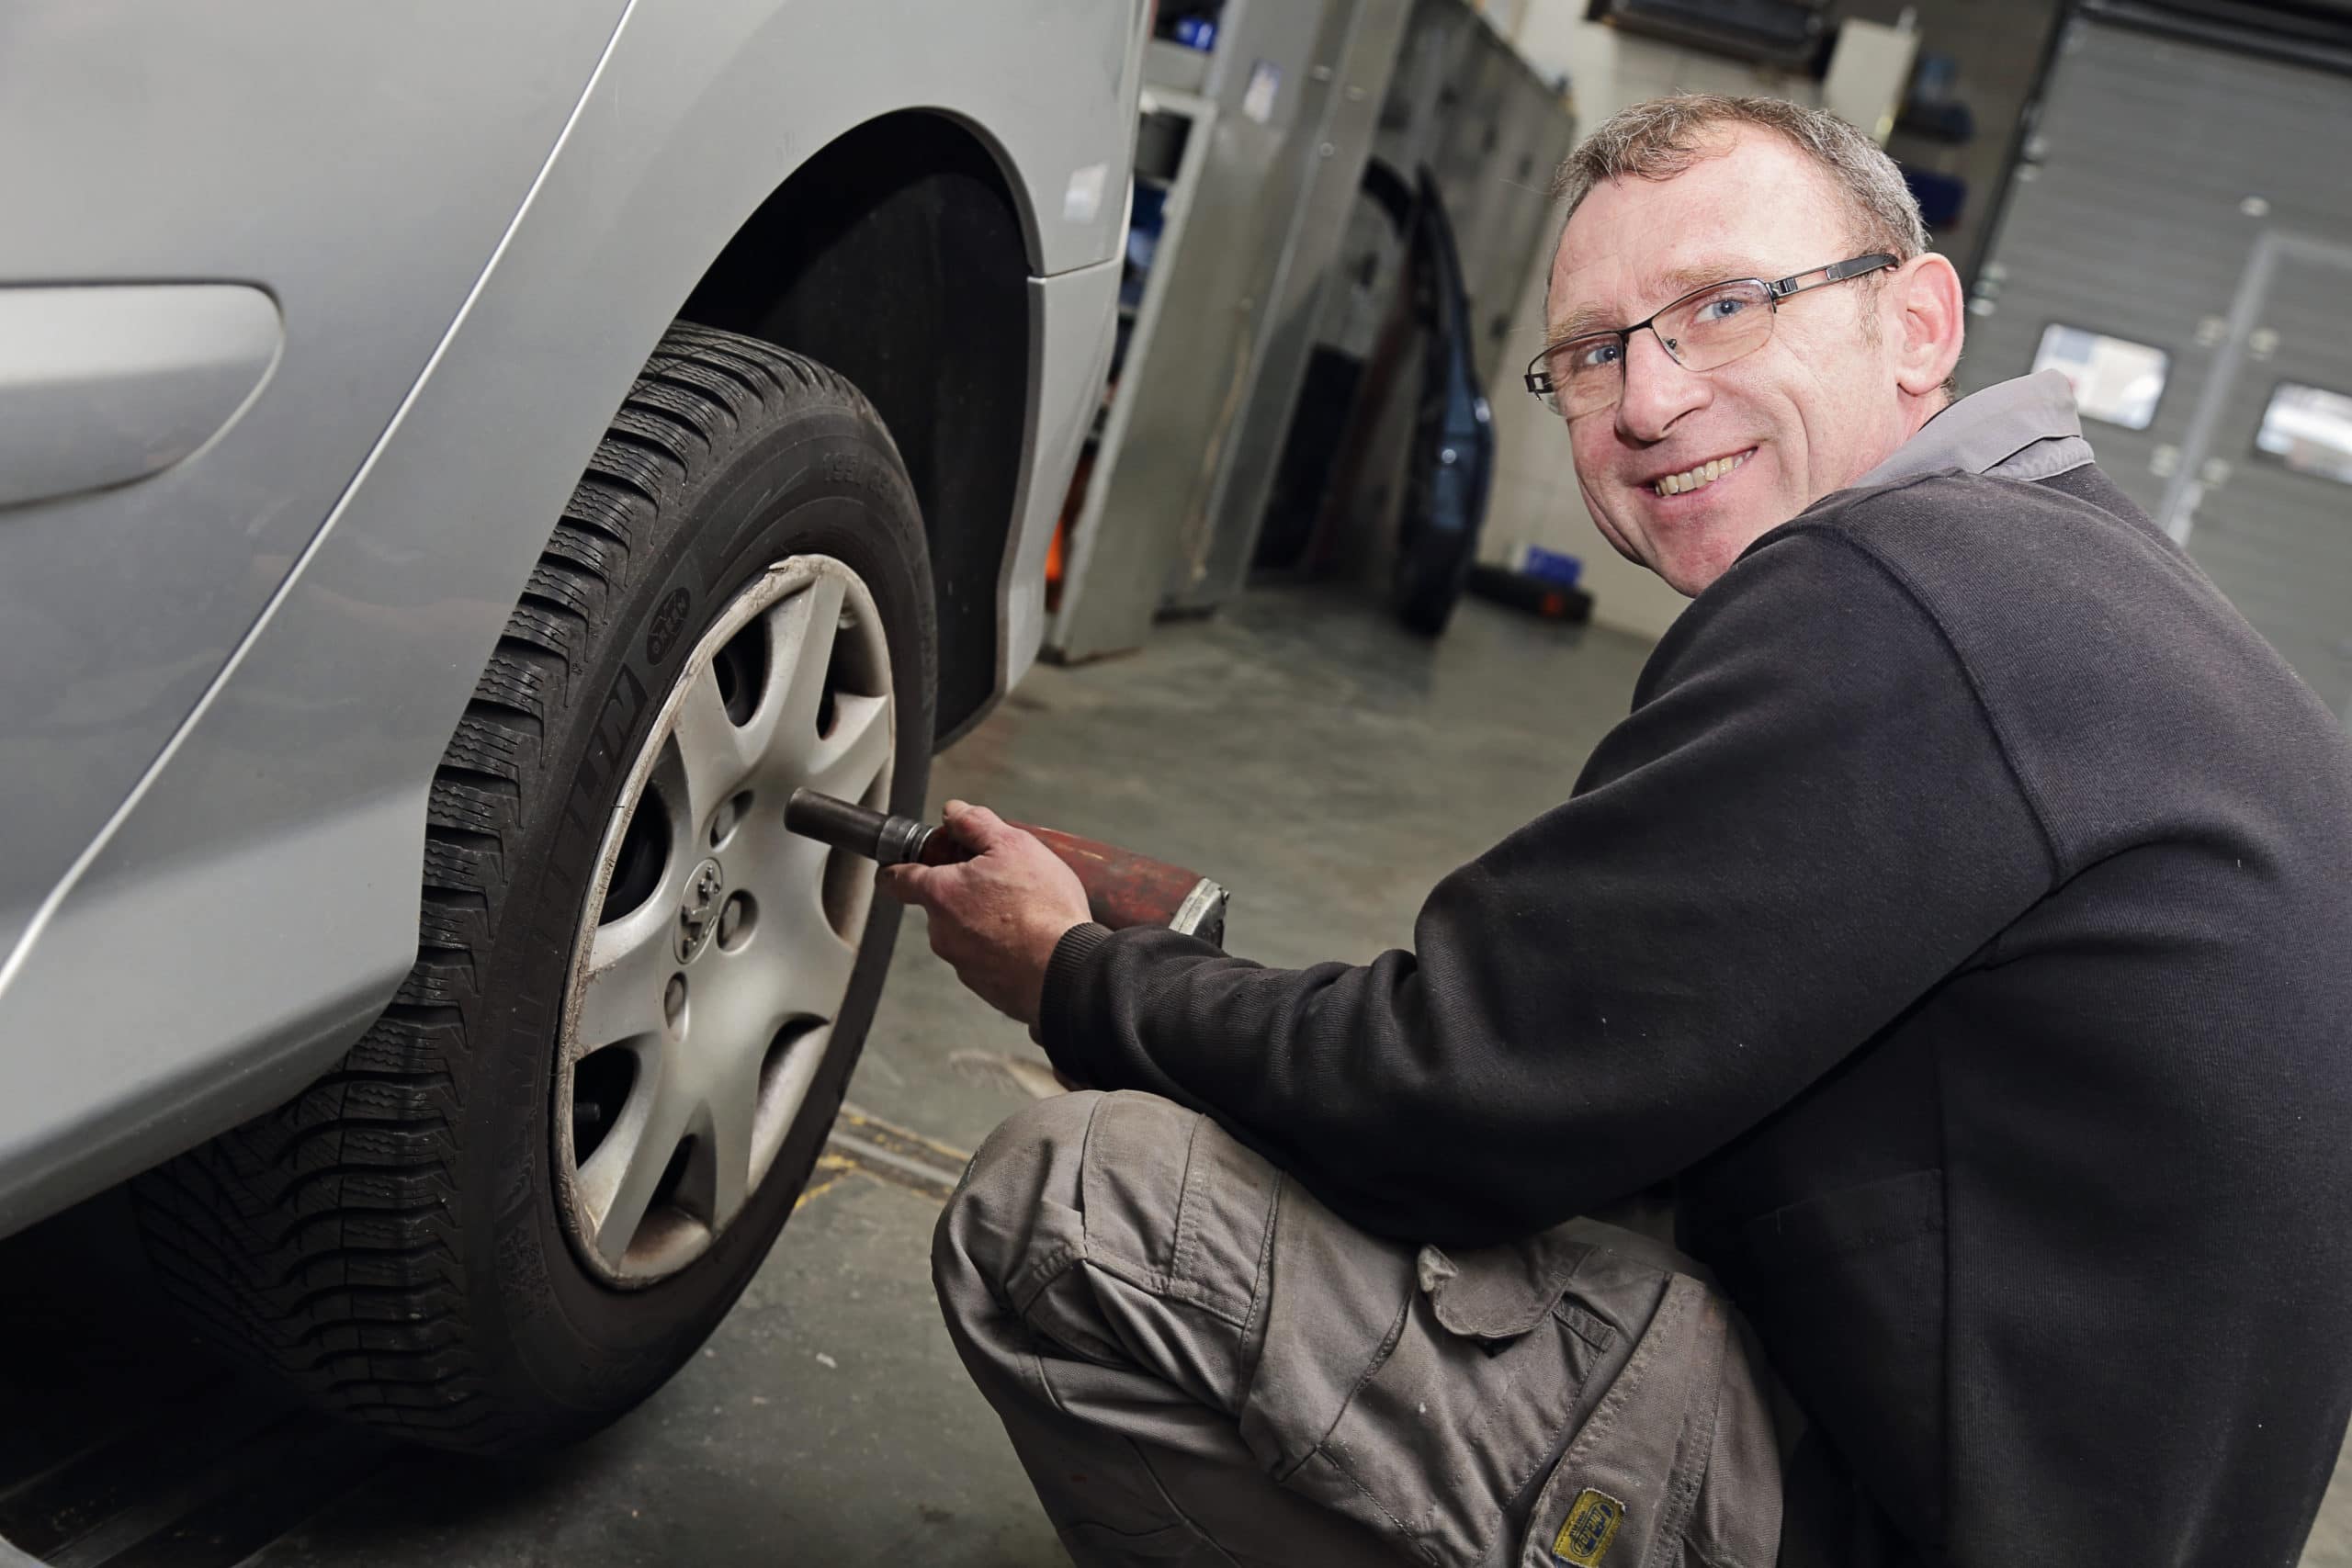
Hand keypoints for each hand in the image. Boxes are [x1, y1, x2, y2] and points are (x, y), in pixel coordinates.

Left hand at [877, 802, 1093, 1027]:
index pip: (899, 880)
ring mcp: (963, 965)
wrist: (1068, 970)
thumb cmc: (1041, 907)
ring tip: (1027, 914)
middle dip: (965, 893)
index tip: (901, 867)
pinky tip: (1033, 941)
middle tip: (1001, 882)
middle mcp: (943, 933)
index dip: (899, 868)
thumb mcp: (1014, 846)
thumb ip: (977, 824)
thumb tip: (953, 811)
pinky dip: (1004, 950)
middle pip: (941, 906)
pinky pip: (988, 961)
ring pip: (966, 934)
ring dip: (986, 922)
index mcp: (941, 895)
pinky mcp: (986, 988)